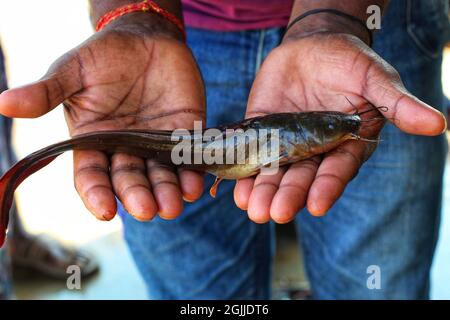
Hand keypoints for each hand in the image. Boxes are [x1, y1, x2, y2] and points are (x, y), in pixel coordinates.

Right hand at [0, 14, 204, 221]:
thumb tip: (4, 103)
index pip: (93, 177)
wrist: (146, 38)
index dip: (97, 194)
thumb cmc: (104, 57)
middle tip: (147, 210)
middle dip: (138, 196)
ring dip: (168, 193)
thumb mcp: (73, 72)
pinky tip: (195, 184)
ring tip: (173, 205)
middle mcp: (127, 150)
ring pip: (161, 176)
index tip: (105, 210)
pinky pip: (189, 158)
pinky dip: (192, 172)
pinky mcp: (185, 134)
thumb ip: (47, 92)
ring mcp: (157, 145)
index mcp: (95, 143)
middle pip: (130, 181)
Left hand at [234, 33, 445, 222]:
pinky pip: (250, 152)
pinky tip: (233, 187)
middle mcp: (314, 150)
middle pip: (301, 178)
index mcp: (344, 144)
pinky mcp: (261, 131)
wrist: (312, 46)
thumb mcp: (375, 78)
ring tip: (251, 209)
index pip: (337, 170)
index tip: (315, 206)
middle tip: (273, 214)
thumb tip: (439, 124)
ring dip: (262, 190)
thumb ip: (397, 103)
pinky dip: (242, 169)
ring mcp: (286, 142)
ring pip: (274, 172)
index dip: (327, 187)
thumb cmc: (349, 62)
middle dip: (288, 195)